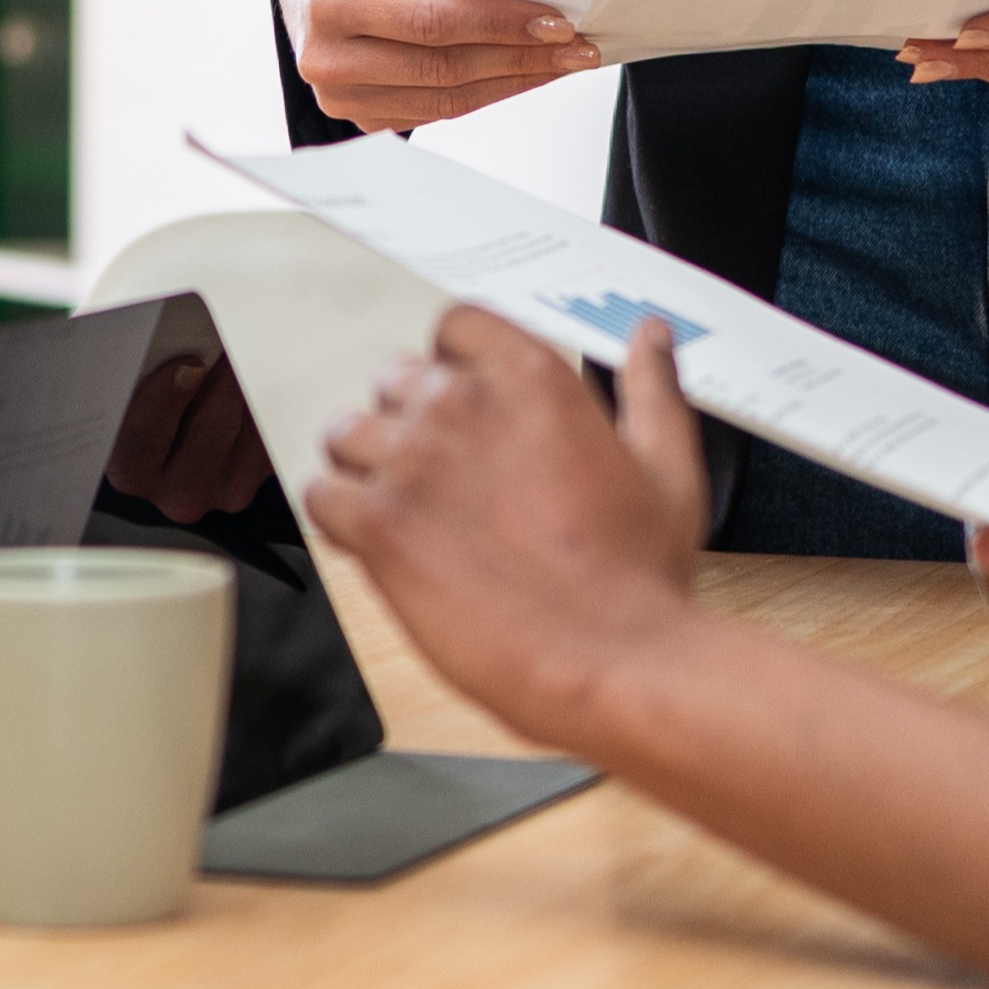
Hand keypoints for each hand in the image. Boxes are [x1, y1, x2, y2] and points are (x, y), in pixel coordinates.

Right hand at [278, 0, 604, 125]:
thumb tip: (536, 12)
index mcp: (334, 4)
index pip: (434, 23)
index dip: (500, 26)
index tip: (557, 23)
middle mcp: (329, 60)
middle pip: (446, 68)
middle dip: (522, 57)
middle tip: (578, 48)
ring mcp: (342, 98)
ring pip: (448, 100)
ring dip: (514, 82)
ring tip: (562, 64)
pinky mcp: (360, 120)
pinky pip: (437, 113)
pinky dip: (487, 94)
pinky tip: (521, 76)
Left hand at [302, 307, 713, 733]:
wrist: (611, 662)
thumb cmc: (639, 579)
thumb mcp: (667, 468)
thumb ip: (651, 389)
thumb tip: (650, 338)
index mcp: (531, 377)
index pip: (455, 326)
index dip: (452, 366)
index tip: (463, 405)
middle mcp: (463, 405)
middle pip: (396, 381)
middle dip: (412, 423)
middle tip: (445, 481)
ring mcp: (413, 461)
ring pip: (347, 435)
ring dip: (368, 469)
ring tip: (409, 516)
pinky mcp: (378, 523)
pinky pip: (322, 497)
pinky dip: (339, 519)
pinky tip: (375, 545)